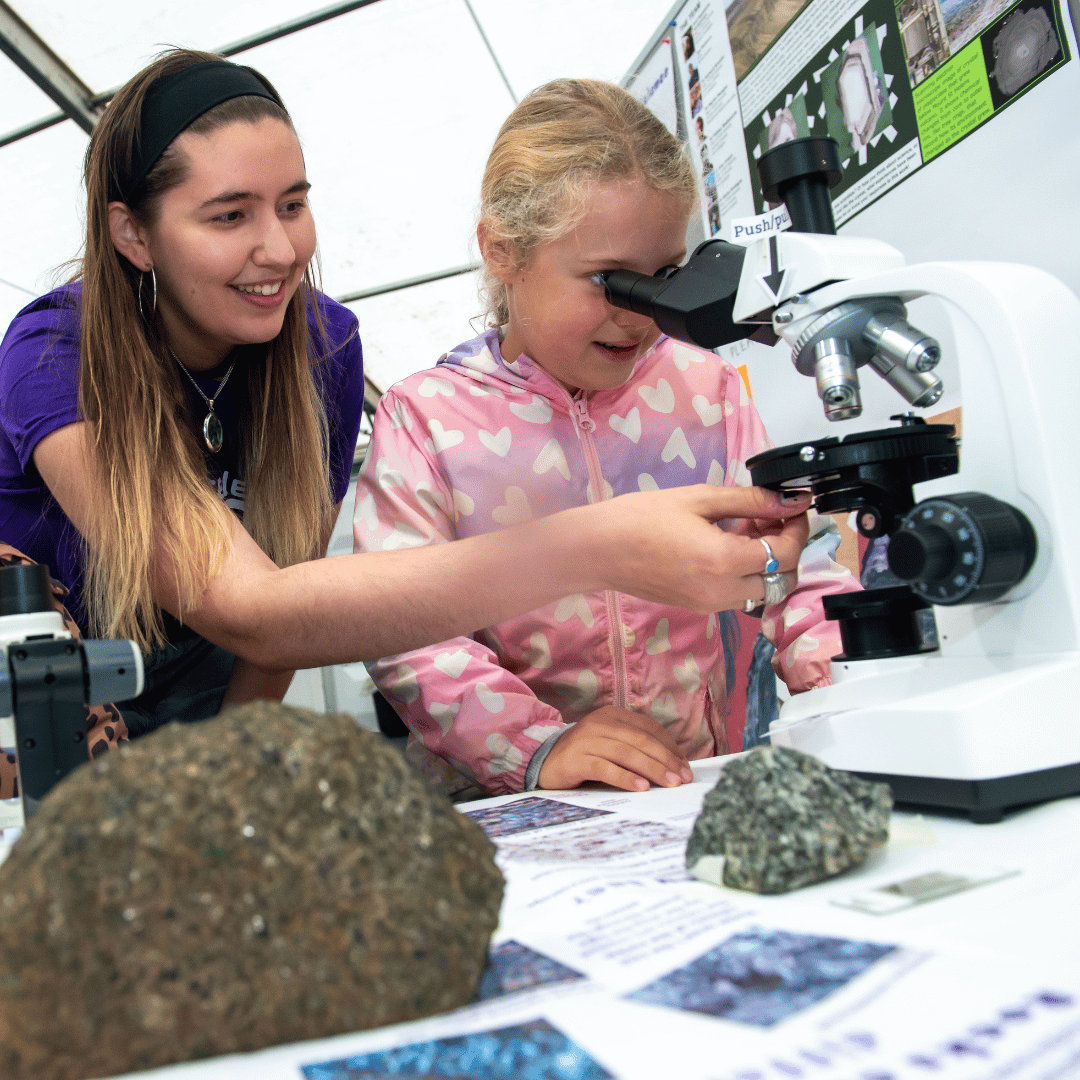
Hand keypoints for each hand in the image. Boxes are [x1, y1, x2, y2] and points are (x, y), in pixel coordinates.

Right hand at [537, 706, 695, 791]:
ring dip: (652, 769)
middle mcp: (599, 723)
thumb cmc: (584, 757)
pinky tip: (641, 788)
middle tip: (683, 778)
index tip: (685, 766)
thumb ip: (634, 748)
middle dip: (666, 760)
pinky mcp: (575, 759)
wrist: (542, 762)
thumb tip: (672, 766)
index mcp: (612, 715)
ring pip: (626, 753)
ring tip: (669, 783)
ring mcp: (586, 740)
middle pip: (640, 740)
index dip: (669, 747)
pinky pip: (605, 768)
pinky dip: (625, 777)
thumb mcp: (610, 745)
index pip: (648, 728)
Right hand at [580, 485, 810, 613]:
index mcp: (724, 562)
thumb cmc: (640, 517)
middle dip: (787, 548)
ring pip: (762, 591)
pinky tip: (728, 544)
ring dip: (767, 562)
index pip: (784, 552)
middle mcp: (722, 591)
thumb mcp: (699, 499)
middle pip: (781, 579)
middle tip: (773, 516)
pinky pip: (738, 594)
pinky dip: (745, 572)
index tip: (795, 507)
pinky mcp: (698, 606)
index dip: (798, 528)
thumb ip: (749, 500)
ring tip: (747, 528)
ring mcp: (710, 604)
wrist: (597, 549)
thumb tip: (790, 500)